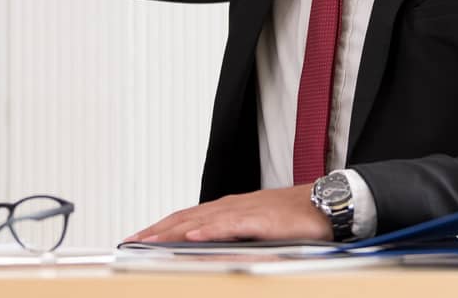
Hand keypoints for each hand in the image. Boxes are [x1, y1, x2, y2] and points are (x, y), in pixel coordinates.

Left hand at [122, 186, 330, 243]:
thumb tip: (209, 252)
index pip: (186, 218)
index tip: (138, 239)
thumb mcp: (257, 232)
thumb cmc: (296, 220)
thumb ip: (233, 239)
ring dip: (171, 231)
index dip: (160, 228)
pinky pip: (229, 225)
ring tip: (148, 241)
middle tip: (131, 242)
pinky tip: (191, 237)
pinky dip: (208, 231)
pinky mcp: (260, 219)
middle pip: (185, 218)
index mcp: (228, 210)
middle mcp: (230, 207)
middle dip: (155, 230)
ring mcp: (244, 211)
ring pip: (200, 221)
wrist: (326, 205)